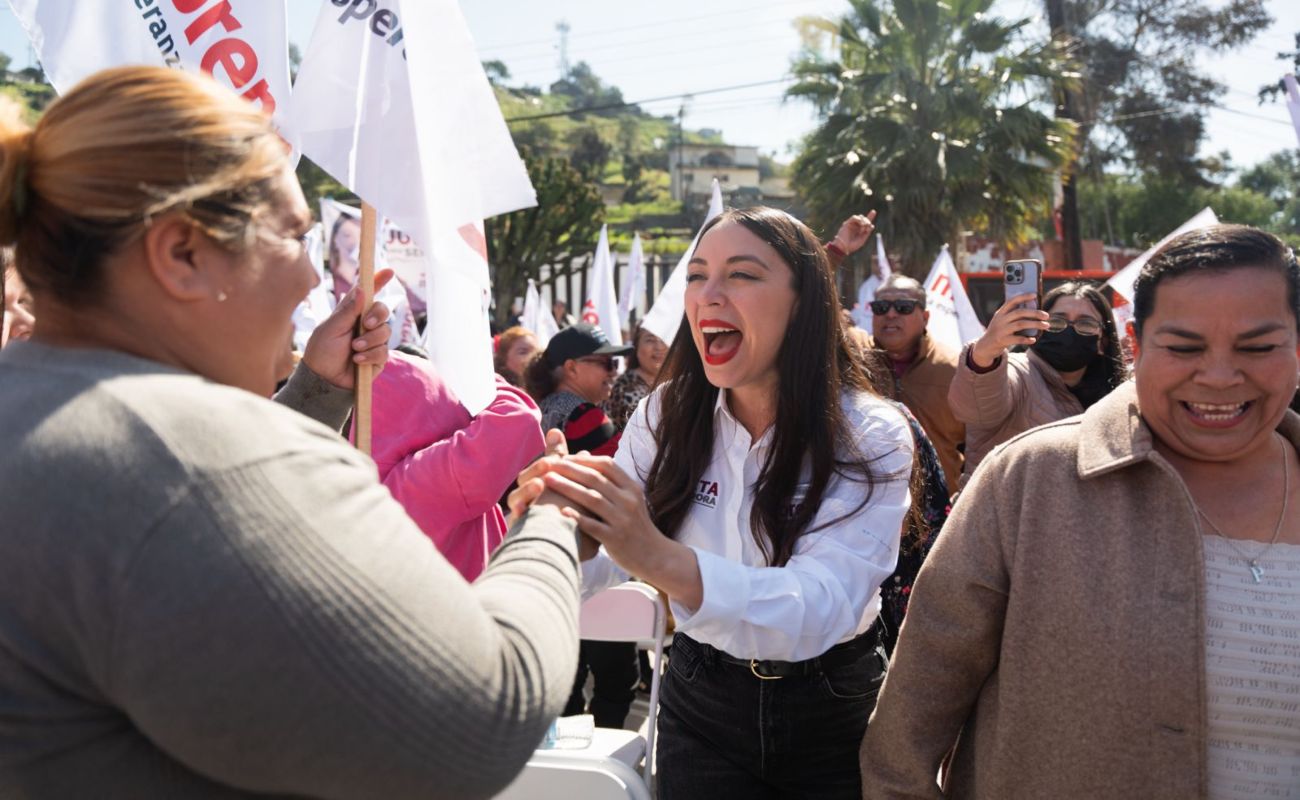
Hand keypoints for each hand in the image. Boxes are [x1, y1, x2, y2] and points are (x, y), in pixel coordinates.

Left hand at [302, 269, 394, 389]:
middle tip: (365, 324)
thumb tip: (362, 289)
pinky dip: (370, 355)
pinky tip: (357, 360)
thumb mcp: (331, 328)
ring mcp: (373, 340)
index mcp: (352, 312)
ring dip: (370, 340)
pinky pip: (383, 351)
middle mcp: (365, 324)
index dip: (378, 281)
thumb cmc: (322, 351)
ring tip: (354, 349)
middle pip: (383, 310)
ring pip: (385, 332)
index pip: (368, 293)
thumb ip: (348, 310)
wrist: (324, 379)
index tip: (389, 271)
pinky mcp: (378, 357)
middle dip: (377, 315)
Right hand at [507, 431, 599, 559]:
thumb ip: (579, 477)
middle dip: (537, 469)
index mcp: (544, 493)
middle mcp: (530, 504)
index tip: (557, 437)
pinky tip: (526, 508)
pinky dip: (521, 513)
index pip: (544, 468)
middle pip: (526, 480)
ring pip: (517, 498)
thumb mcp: (580, 501)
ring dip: (528, 488)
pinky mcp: (516, 535)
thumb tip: (586, 452)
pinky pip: (514, 521)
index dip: (551, 453)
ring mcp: (522, 519)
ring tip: (541, 482)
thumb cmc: (576, 529)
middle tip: (549, 462)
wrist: (566, 561)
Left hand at [543, 455, 700, 607]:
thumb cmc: (636, 526)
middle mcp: (628, 501)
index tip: (564, 457)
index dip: (584, 459)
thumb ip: (613, 483)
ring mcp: (622, 520)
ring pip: (592, 499)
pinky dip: (577, 517)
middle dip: (570, 469)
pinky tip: (562, 511)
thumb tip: (589, 460)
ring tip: (548, 481)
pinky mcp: (615, 539)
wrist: (655, 555)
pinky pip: (593, 526)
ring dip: (568, 488)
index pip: (607, 465)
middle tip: (548, 464)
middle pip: (596, 479)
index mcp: (632, 488)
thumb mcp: (632, 500)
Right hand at [831, 211, 876, 256]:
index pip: (866, 222)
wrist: (844, 247)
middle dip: (868, 221)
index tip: (873, 211)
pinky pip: (854, 217)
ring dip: (864, 221)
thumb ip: (867, 232)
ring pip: (860, 217)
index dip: (870, 216)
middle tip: (867, 227)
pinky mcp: (847, 223)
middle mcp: (857, 226)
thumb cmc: (853, 245)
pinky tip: (861, 224)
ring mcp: (852, 224)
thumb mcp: (863, 239)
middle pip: (865, 218)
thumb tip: (872, 225)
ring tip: (863, 226)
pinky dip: (858, 219)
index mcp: (861, 230)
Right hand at [970, 293, 1048, 367]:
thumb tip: (1033, 309)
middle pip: (1019, 313)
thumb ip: (1013, 314)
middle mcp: (1000, 320)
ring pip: (1020, 324)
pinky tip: (1034, 339)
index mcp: (1001, 312)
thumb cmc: (999, 330)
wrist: (985, 346)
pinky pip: (1017, 339)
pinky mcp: (1002, 341)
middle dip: (1034, 313)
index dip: (1023, 297)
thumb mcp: (1002, 320)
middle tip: (1046, 315)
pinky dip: (1027, 339)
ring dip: (1035, 324)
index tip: (1035, 295)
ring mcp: (1001, 330)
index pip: (1012, 301)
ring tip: (1046, 325)